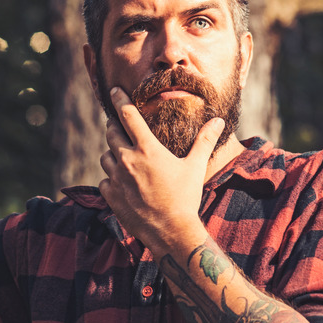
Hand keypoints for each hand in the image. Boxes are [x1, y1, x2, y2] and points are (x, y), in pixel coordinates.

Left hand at [99, 87, 223, 253]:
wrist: (171, 232)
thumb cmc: (185, 197)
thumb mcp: (195, 167)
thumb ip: (204, 141)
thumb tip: (218, 121)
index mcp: (148, 149)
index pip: (128, 116)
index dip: (119, 100)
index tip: (114, 91)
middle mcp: (128, 160)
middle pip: (111, 134)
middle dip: (114, 127)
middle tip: (118, 127)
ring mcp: (117, 179)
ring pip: (105, 157)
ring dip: (112, 154)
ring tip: (123, 158)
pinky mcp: (111, 196)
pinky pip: (104, 180)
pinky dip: (111, 179)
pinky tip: (123, 184)